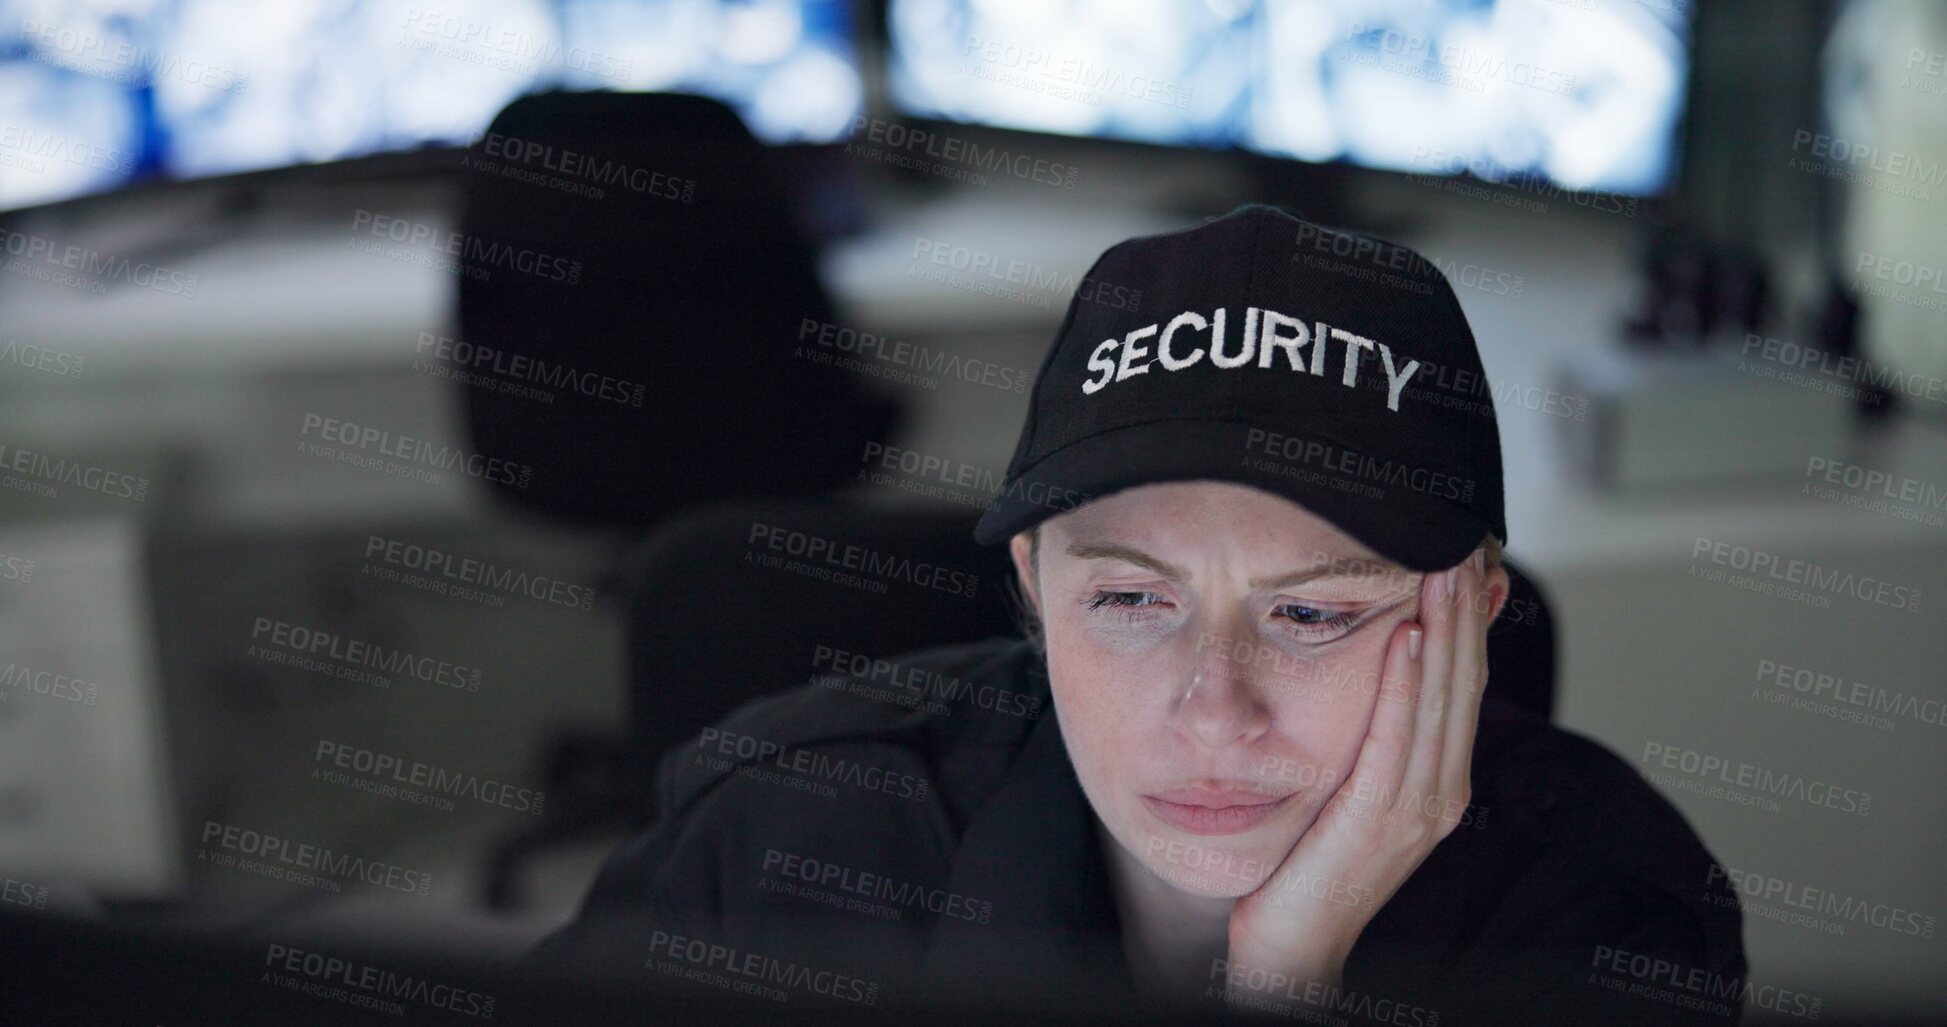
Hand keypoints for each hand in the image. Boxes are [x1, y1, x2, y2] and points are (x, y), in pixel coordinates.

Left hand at [1222, 550, 1505, 1005]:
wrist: (1291, 947)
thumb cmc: (1310, 864)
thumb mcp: (1350, 785)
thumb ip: (1373, 733)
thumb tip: (1379, 665)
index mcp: (1439, 779)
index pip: (1464, 680)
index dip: (1469, 616)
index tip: (1465, 553)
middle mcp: (1442, 790)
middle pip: (1464, 679)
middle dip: (1465, 606)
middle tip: (1461, 536)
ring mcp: (1418, 809)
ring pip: (1441, 699)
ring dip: (1444, 628)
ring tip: (1441, 564)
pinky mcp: (1379, 822)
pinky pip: (1396, 740)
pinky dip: (1404, 686)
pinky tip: (1405, 636)